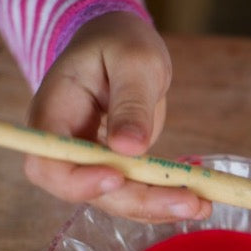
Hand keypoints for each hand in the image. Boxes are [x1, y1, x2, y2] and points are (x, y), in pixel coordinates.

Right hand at [25, 11, 210, 221]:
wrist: (121, 44)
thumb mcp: (134, 62)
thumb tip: (130, 148)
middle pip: (87, 190)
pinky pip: (135, 192)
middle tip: (188, 204)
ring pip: (115, 198)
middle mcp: (65, 144)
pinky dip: (165, 199)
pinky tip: (198, 200)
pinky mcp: (115, 166)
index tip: (119, 176)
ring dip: (158, 207)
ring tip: (202, 206)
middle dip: (137, 201)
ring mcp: (89, 159)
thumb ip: (131, 102)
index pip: (48, 162)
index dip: (78, 180)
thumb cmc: (121, 42)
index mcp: (54, 112)